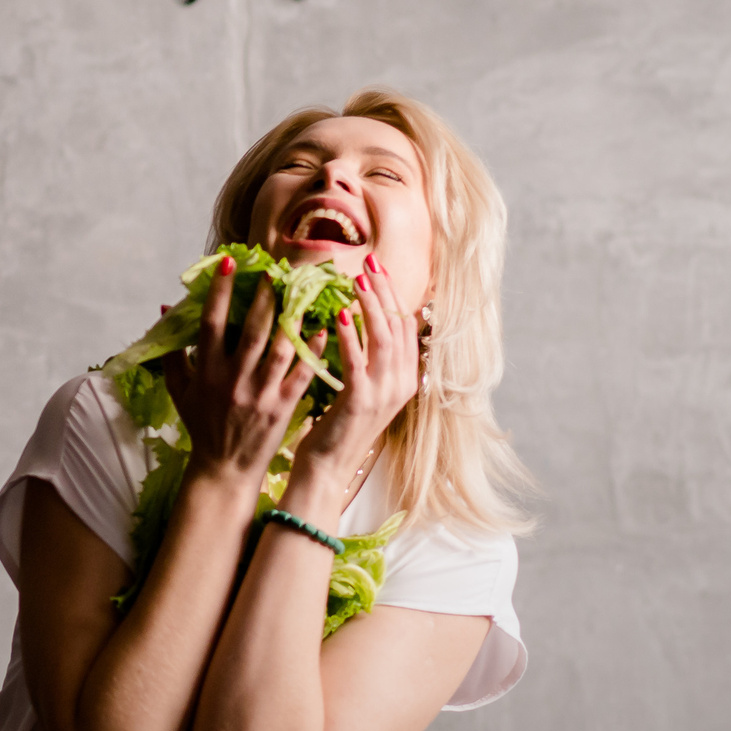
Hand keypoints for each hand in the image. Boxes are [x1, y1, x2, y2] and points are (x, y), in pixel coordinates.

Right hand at [159, 256, 323, 481]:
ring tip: (301, 293)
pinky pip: (301, 374)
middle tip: (274, 270)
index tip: (228, 263)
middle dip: (263, 298)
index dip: (219, 291)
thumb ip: (173, 350)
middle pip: (251, 331)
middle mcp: (233, 381)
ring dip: (291, 319)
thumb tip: (165, 309)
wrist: (225, 468)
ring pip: (279, 349)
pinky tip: (323, 328)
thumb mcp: (180, 389)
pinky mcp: (283, 408)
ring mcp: (260, 394)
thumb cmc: (201, 424)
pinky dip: (312, 351)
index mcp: (207, 372)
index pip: (212, 324)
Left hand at [296, 251, 421, 468]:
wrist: (326, 470)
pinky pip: (358, 361)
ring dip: (370, 304)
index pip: (404, 326)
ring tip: (357, 279)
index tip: (377, 267)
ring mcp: (384, 394)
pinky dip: (349, 335)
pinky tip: (338, 314)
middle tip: (370, 260)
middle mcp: (401, 384)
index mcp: (404, 379)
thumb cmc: (336, 428)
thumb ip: (367, 359)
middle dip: (385, 289)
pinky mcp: (361, 402)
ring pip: (383, 337)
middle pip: (398, 325)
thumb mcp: (361, 389)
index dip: (393, 294)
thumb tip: (360, 320)